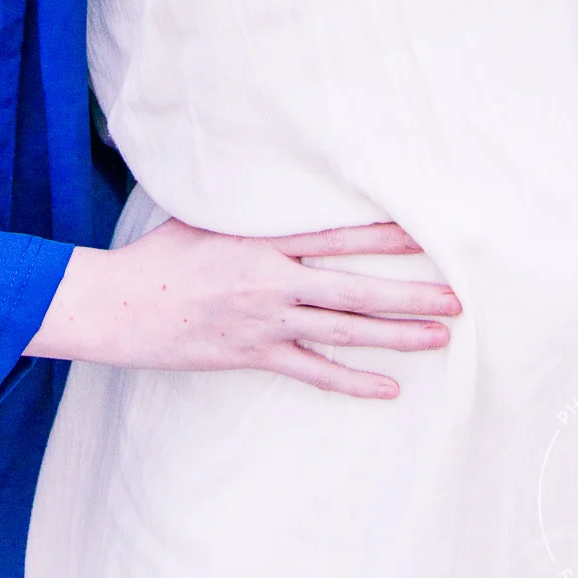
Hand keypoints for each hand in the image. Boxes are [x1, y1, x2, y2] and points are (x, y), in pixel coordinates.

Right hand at [23, 217, 460, 399]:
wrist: (120, 306)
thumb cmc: (160, 258)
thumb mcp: (206, 218)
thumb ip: (249, 210)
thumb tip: (280, 189)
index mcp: (264, 242)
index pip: (338, 236)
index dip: (384, 237)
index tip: (427, 236)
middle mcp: (272, 282)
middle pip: (354, 290)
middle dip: (409, 295)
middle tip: (457, 299)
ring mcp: (265, 323)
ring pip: (343, 332)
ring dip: (395, 336)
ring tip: (440, 338)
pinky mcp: (252, 356)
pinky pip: (312, 372)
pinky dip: (352, 382)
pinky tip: (388, 388)